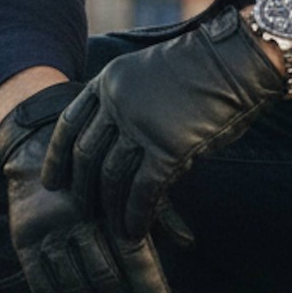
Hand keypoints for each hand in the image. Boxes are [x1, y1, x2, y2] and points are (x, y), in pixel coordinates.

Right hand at [0, 84, 176, 292]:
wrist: (39, 145)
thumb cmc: (100, 169)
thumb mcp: (130, 181)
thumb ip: (159, 213)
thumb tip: (189, 243)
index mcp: (107, 201)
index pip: (132, 257)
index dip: (149, 292)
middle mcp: (74, 217)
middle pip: (105, 278)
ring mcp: (46, 232)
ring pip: (75, 288)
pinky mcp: (23, 243)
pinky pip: (45, 290)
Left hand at [43, 8, 284, 241]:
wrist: (239, 60)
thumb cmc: (203, 69)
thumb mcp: (148, 75)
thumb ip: (127, 107)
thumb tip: (119, 150)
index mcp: (108, 81)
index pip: (69, 125)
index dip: (57, 157)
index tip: (52, 182)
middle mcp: (117, 104)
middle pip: (86, 155)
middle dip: (81, 190)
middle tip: (82, 213)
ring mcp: (140, 126)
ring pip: (112, 178)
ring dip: (109, 210)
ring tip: (111, 231)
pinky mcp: (167, 149)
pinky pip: (143, 192)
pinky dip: (136, 216)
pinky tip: (135, 232)